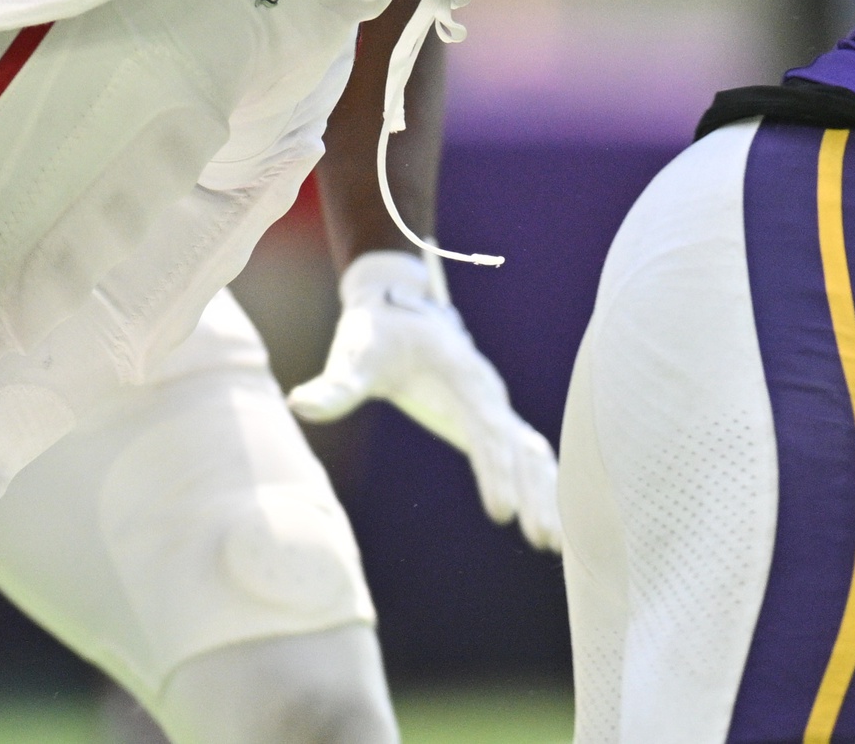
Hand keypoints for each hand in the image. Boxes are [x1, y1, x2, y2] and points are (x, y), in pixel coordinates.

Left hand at [289, 250, 561, 552]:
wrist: (403, 310)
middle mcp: (490, 396)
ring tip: (554, 545)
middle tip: (544, 540)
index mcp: (466, 380)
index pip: (488, 432)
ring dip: (547, 495)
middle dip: (537, 494)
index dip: (497, 472)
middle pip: (522, 450)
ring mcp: (495, 410)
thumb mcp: (356, 352)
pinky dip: (544, 486)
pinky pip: (528, 457)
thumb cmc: (378, 334)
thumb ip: (336, 384)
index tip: (503, 513)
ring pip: (533, 456)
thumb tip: (300, 405)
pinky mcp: (491, 422)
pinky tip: (549, 523)